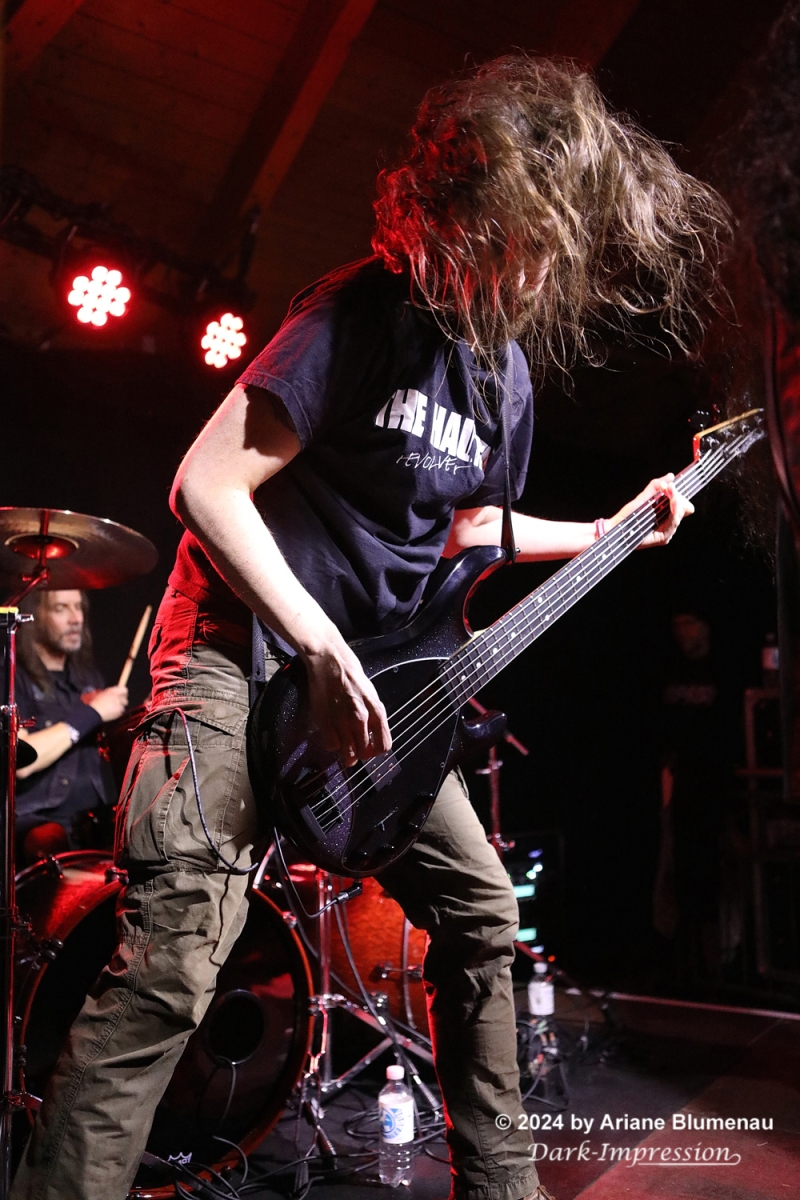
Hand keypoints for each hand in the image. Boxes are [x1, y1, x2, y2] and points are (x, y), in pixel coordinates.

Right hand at [85, 686, 128, 721]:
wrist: (94, 712)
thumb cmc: (96, 703)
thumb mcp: (102, 694)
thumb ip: (110, 693)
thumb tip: (115, 693)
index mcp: (113, 691)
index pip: (124, 690)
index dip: (123, 693)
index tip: (122, 695)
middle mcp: (117, 697)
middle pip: (125, 698)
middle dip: (122, 701)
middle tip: (117, 703)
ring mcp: (118, 704)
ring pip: (123, 706)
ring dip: (119, 707)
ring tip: (112, 708)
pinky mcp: (119, 711)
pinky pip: (121, 712)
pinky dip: (117, 712)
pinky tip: (111, 712)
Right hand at [302, 641, 390, 767]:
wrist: (330, 661)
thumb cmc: (351, 676)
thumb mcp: (371, 695)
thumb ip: (374, 717)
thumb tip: (373, 735)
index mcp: (376, 711)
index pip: (384, 745)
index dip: (377, 751)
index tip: (371, 750)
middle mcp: (361, 718)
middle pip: (365, 752)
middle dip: (360, 754)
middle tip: (355, 750)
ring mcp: (343, 721)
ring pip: (348, 753)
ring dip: (346, 754)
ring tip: (344, 747)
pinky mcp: (326, 720)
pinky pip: (332, 745)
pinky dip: (333, 745)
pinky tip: (333, 736)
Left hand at [610, 473, 693, 546]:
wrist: (617, 526)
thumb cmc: (628, 514)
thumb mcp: (644, 497)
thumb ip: (656, 486)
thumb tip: (670, 476)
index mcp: (666, 515)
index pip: (684, 505)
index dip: (680, 495)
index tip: (671, 486)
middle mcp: (668, 523)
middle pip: (685, 508)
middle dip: (678, 496)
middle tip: (669, 488)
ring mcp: (667, 531)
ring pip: (680, 514)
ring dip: (677, 501)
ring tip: (670, 492)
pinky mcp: (663, 537)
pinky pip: (674, 522)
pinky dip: (674, 511)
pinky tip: (672, 502)